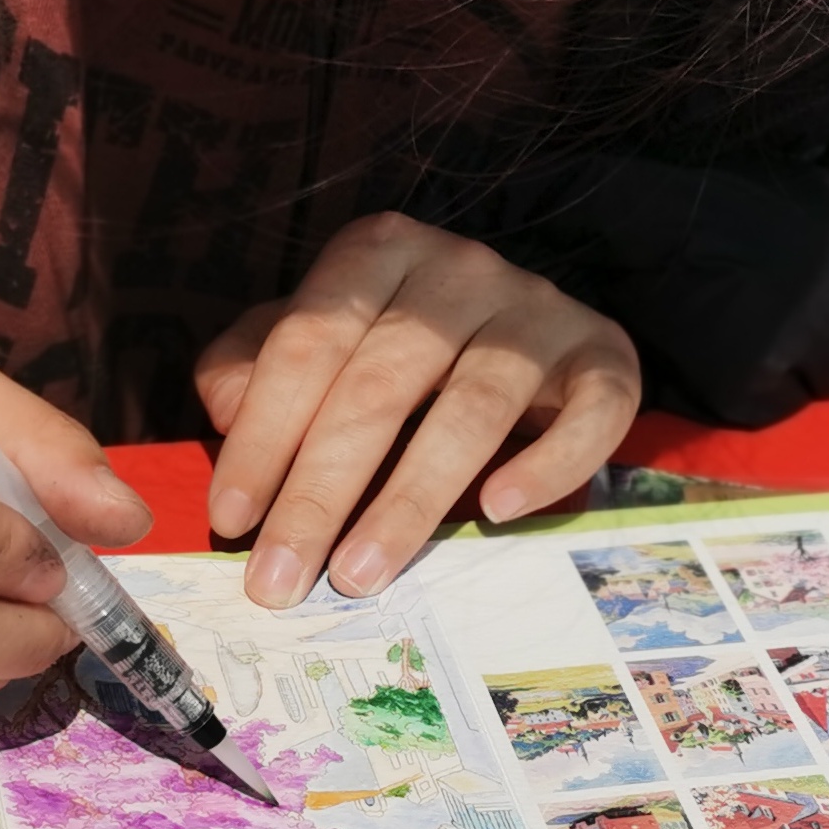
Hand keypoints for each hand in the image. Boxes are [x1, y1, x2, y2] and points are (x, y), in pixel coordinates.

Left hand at [196, 213, 641, 607]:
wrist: (530, 323)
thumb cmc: (398, 342)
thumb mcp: (317, 337)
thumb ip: (252, 364)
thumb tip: (223, 410)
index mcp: (378, 251)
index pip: (307, 343)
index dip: (263, 433)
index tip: (231, 517)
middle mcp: (461, 268)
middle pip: (380, 384)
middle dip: (319, 491)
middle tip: (281, 577)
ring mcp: (538, 309)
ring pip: (472, 407)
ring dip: (409, 500)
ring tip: (359, 574)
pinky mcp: (605, 355)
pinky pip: (589, 412)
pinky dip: (547, 465)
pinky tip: (499, 511)